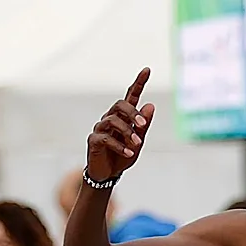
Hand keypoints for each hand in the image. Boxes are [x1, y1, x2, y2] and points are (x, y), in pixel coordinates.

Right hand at [87, 67, 155, 181]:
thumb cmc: (123, 157)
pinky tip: (129, 153)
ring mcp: (101, 128)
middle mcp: (111, 118)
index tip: (147, 70)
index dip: (139, 83)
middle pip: (120, 104)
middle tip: (143, 126)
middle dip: (133, 113)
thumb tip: (150, 104)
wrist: (108, 175)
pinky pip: (106, 138)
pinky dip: (120, 146)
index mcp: (123, 117)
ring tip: (137, 144)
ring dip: (127, 131)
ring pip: (113, 120)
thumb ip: (143, 125)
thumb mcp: (138, 143)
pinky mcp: (94, 140)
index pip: (131, 96)